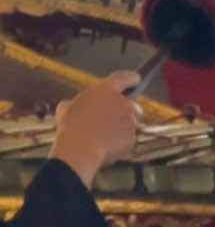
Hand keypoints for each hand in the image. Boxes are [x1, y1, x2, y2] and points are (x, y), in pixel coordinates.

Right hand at [49, 71, 140, 188]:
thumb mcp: (66, 108)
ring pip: (131, 123)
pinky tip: (107, 145)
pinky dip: (121, 142)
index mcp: (105, 90)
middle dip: (124, 112)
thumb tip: (72, 106)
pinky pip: (129, 138)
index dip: (131, 78)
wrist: (80, 148)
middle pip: (132, 105)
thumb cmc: (71, 127)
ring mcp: (129, 120)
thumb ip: (76, 102)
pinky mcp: (132, 137)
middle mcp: (122, 102)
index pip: (124, 78)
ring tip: (103, 135)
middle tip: (108, 121)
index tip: (136, 78)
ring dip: (122, 127)